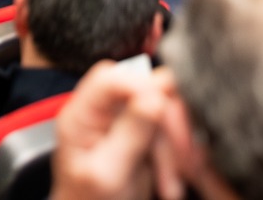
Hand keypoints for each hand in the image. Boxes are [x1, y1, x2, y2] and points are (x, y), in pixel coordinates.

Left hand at [51, 63, 184, 199]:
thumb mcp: (106, 175)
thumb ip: (127, 136)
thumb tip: (153, 98)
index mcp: (82, 114)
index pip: (110, 79)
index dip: (141, 87)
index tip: (163, 111)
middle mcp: (103, 109)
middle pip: (146, 89)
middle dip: (167, 125)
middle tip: (180, 159)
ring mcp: (125, 119)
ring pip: (166, 109)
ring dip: (177, 147)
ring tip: (172, 184)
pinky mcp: (146, 132)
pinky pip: (173, 129)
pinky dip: (180, 153)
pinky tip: (175, 179)